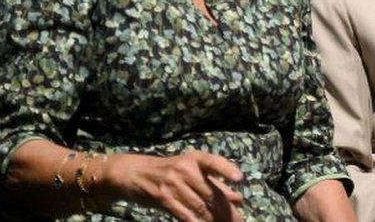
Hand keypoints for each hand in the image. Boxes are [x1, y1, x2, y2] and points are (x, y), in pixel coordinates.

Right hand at [103, 150, 245, 221]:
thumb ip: (214, 183)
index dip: (226, 169)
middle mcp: (185, 169)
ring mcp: (173, 184)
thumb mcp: (190, 172)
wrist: (134, 173)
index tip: (239, 179)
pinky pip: (184, 214)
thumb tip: (238, 199)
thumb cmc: (168, 171)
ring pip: (200, 206)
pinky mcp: (163, 198)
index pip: (213, 162)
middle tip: (240, 221)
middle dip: (227, 211)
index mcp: (195, 159)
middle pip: (211, 193)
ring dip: (215, 220)